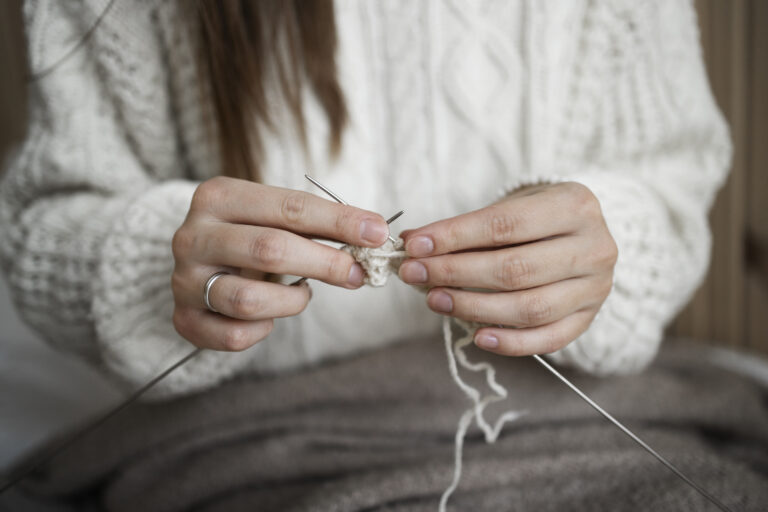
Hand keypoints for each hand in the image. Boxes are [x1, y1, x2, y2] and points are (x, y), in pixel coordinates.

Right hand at [171, 177, 389, 350]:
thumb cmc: (248, 235)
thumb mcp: (273, 218)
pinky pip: (233, 335)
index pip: (290, 207)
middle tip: (357, 273)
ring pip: (248, 300)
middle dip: (325, 263)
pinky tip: (269, 317)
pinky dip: (262, 331)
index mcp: (219, 197)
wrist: (195, 264)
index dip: (339, 221)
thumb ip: (315, 225)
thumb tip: (372, 236)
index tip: (377, 232)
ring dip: (291, 302)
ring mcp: (184, 280)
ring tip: (303, 294)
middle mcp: (194, 236)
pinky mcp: (184, 318)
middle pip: (269, 249)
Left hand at [398, 182, 617, 355]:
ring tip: (435, 300)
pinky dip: (511, 343)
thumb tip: (414, 244)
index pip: (505, 225)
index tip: (415, 246)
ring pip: (530, 308)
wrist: (583, 233)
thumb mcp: (511, 207)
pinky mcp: (589, 318)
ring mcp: (596, 287)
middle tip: (415, 274)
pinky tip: (478, 336)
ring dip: (474, 308)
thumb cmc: (538, 218)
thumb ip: (466, 227)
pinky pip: (548, 339)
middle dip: (455, 273)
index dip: (456, 237)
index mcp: (574, 205)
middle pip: (515, 269)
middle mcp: (594, 247)